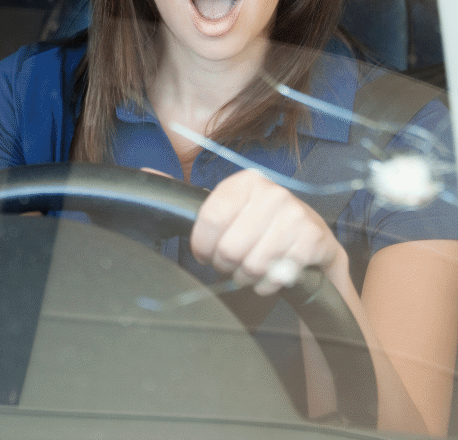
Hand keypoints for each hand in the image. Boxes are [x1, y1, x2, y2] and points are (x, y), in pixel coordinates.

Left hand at [190, 169, 344, 294]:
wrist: (312, 237)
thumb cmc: (261, 224)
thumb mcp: (229, 207)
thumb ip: (189, 198)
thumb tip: (145, 172)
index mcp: (246, 182)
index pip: (209, 219)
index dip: (202, 246)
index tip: (205, 252)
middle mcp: (272, 193)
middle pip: (229, 248)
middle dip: (226, 265)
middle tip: (231, 263)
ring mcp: (296, 215)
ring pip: (252, 265)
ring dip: (247, 277)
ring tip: (250, 268)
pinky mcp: (312, 239)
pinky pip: (277, 276)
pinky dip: (268, 284)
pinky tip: (270, 274)